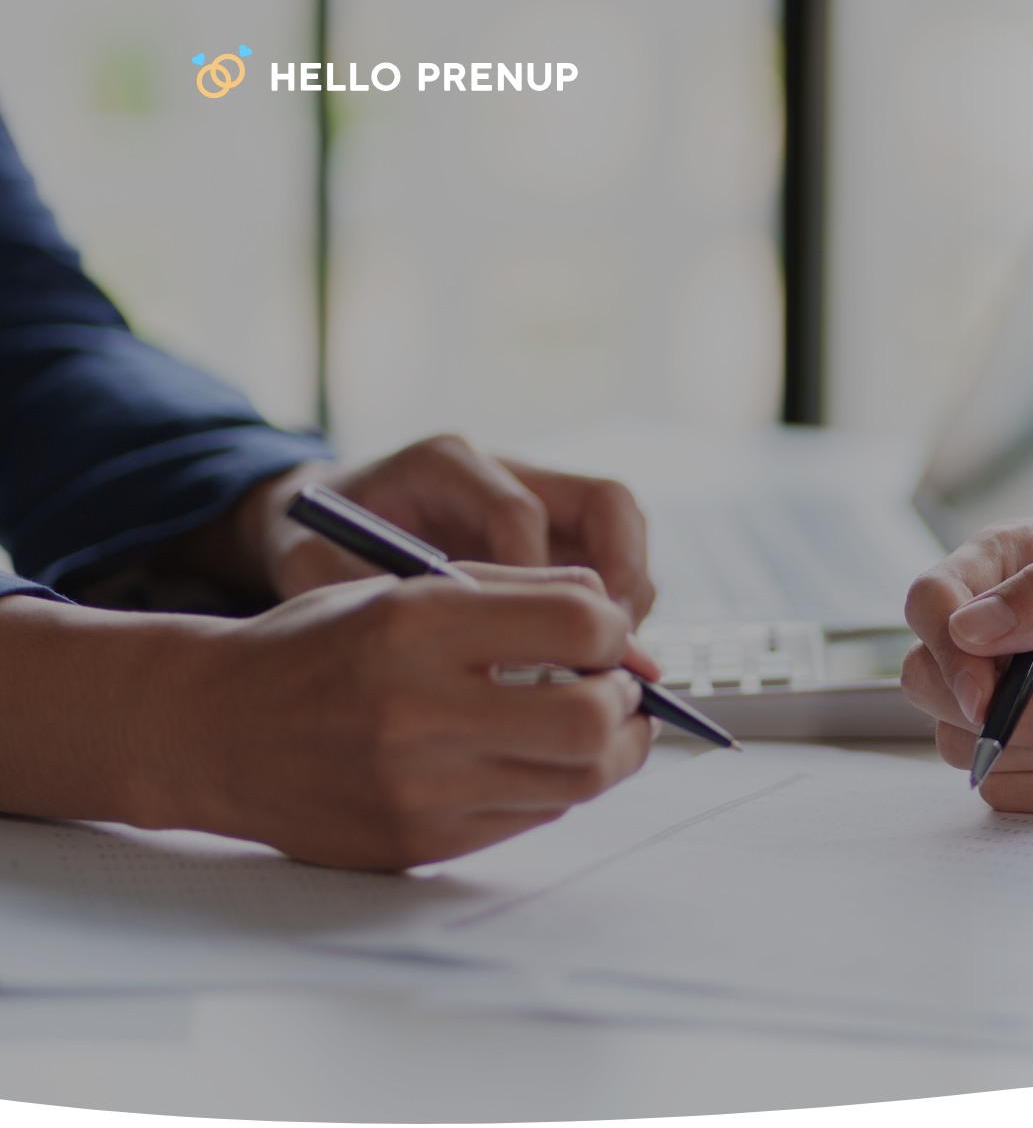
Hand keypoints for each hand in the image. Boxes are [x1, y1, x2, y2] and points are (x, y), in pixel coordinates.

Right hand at [0, 563, 660, 869]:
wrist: (211, 728)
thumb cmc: (322, 646)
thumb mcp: (410, 587)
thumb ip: (524, 591)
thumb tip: (626, 626)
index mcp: (416, 625)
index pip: (578, 627)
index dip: (615, 632)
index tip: (608, 637)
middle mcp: (415, 710)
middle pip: (590, 721)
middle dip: (625, 704)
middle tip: (614, 689)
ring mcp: (415, 788)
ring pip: (577, 783)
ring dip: (606, 752)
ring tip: (585, 723)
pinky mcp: (415, 844)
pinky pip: (532, 820)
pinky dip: (552, 787)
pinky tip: (527, 758)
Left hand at [207, 435, 652, 624]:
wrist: (313, 517)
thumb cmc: (311, 538)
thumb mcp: (308, 562)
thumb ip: (359, 591)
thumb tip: (440, 645)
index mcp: (443, 464)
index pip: (519, 513)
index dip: (535, 582)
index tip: (526, 645)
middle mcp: (505, 468)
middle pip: (606, 502)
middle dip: (622, 577)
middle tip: (613, 649)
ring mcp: (539, 494)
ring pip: (623, 529)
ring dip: (631, 594)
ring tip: (611, 663)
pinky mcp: (554, 529)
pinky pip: (610, 559)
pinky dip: (613, 608)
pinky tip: (590, 661)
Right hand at [901, 519, 1032, 812]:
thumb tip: (970, 625)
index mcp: (1012, 569)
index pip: (932, 600)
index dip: (945, 646)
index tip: (986, 685)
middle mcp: (998, 634)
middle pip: (926, 678)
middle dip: (995, 714)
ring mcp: (1008, 699)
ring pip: (959, 742)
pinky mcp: (1028, 756)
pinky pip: (1004, 788)